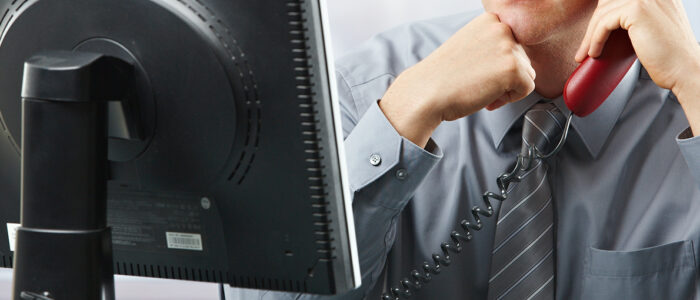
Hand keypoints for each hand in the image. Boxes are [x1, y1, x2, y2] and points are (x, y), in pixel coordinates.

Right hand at [380, 13, 535, 146]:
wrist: (426, 92)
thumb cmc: (443, 76)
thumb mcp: (469, 46)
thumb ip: (492, 45)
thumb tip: (513, 58)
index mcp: (489, 20)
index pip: (513, 45)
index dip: (497, 65)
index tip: (478, 72)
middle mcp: (501, 27)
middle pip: (523, 59)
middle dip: (505, 77)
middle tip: (479, 84)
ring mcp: (508, 46)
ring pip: (527, 74)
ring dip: (508, 88)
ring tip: (482, 90)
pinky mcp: (513, 67)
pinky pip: (527, 88)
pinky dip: (510, 99)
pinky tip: (487, 97)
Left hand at [575, 0, 699, 94]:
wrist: (684, 69)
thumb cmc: (670, 55)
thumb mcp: (651, 27)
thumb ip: (633, 18)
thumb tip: (607, 20)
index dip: (602, 13)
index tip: (591, 32)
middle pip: (607, 2)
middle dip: (592, 25)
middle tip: (584, 46)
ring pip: (603, 12)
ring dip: (589, 35)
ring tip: (586, 53)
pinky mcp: (637, 10)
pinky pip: (604, 23)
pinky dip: (594, 39)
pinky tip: (594, 52)